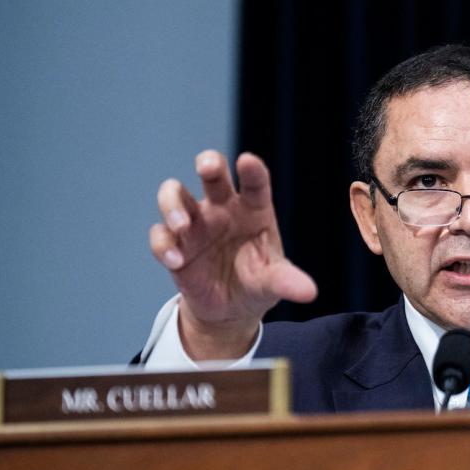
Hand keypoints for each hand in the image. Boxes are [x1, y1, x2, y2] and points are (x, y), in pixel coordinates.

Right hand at [149, 150, 316, 359]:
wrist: (230, 308)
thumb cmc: (257, 282)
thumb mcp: (273, 283)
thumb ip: (287, 282)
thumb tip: (309, 292)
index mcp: (254, 209)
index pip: (255, 183)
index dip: (252, 170)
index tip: (248, 161)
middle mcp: (223, 208)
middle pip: (212, 172)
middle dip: (209, 163)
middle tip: (207, 167)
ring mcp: (195, 222)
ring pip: (174, 194)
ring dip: (173, 204)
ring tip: (182, 225)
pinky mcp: (174, 243)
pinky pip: (160, 235)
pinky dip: (163, 245)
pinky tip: (176, 261)